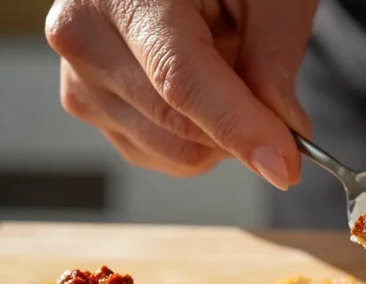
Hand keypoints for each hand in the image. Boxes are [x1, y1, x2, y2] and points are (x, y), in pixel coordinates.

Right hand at [46, 0, 316, 188]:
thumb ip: (274, 62)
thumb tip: (286, 134)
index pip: (180, 80)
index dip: (239, 127)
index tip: (286, 165)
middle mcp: (84, 36)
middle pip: (178, 126)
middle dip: (242, 132)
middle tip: (275, 103)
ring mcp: (79, 78)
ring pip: (173, 152)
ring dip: (220, 136)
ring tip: (223, 73)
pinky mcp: (87, 107)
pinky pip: (160, 155)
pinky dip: (197, 140)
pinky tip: (199, 91)